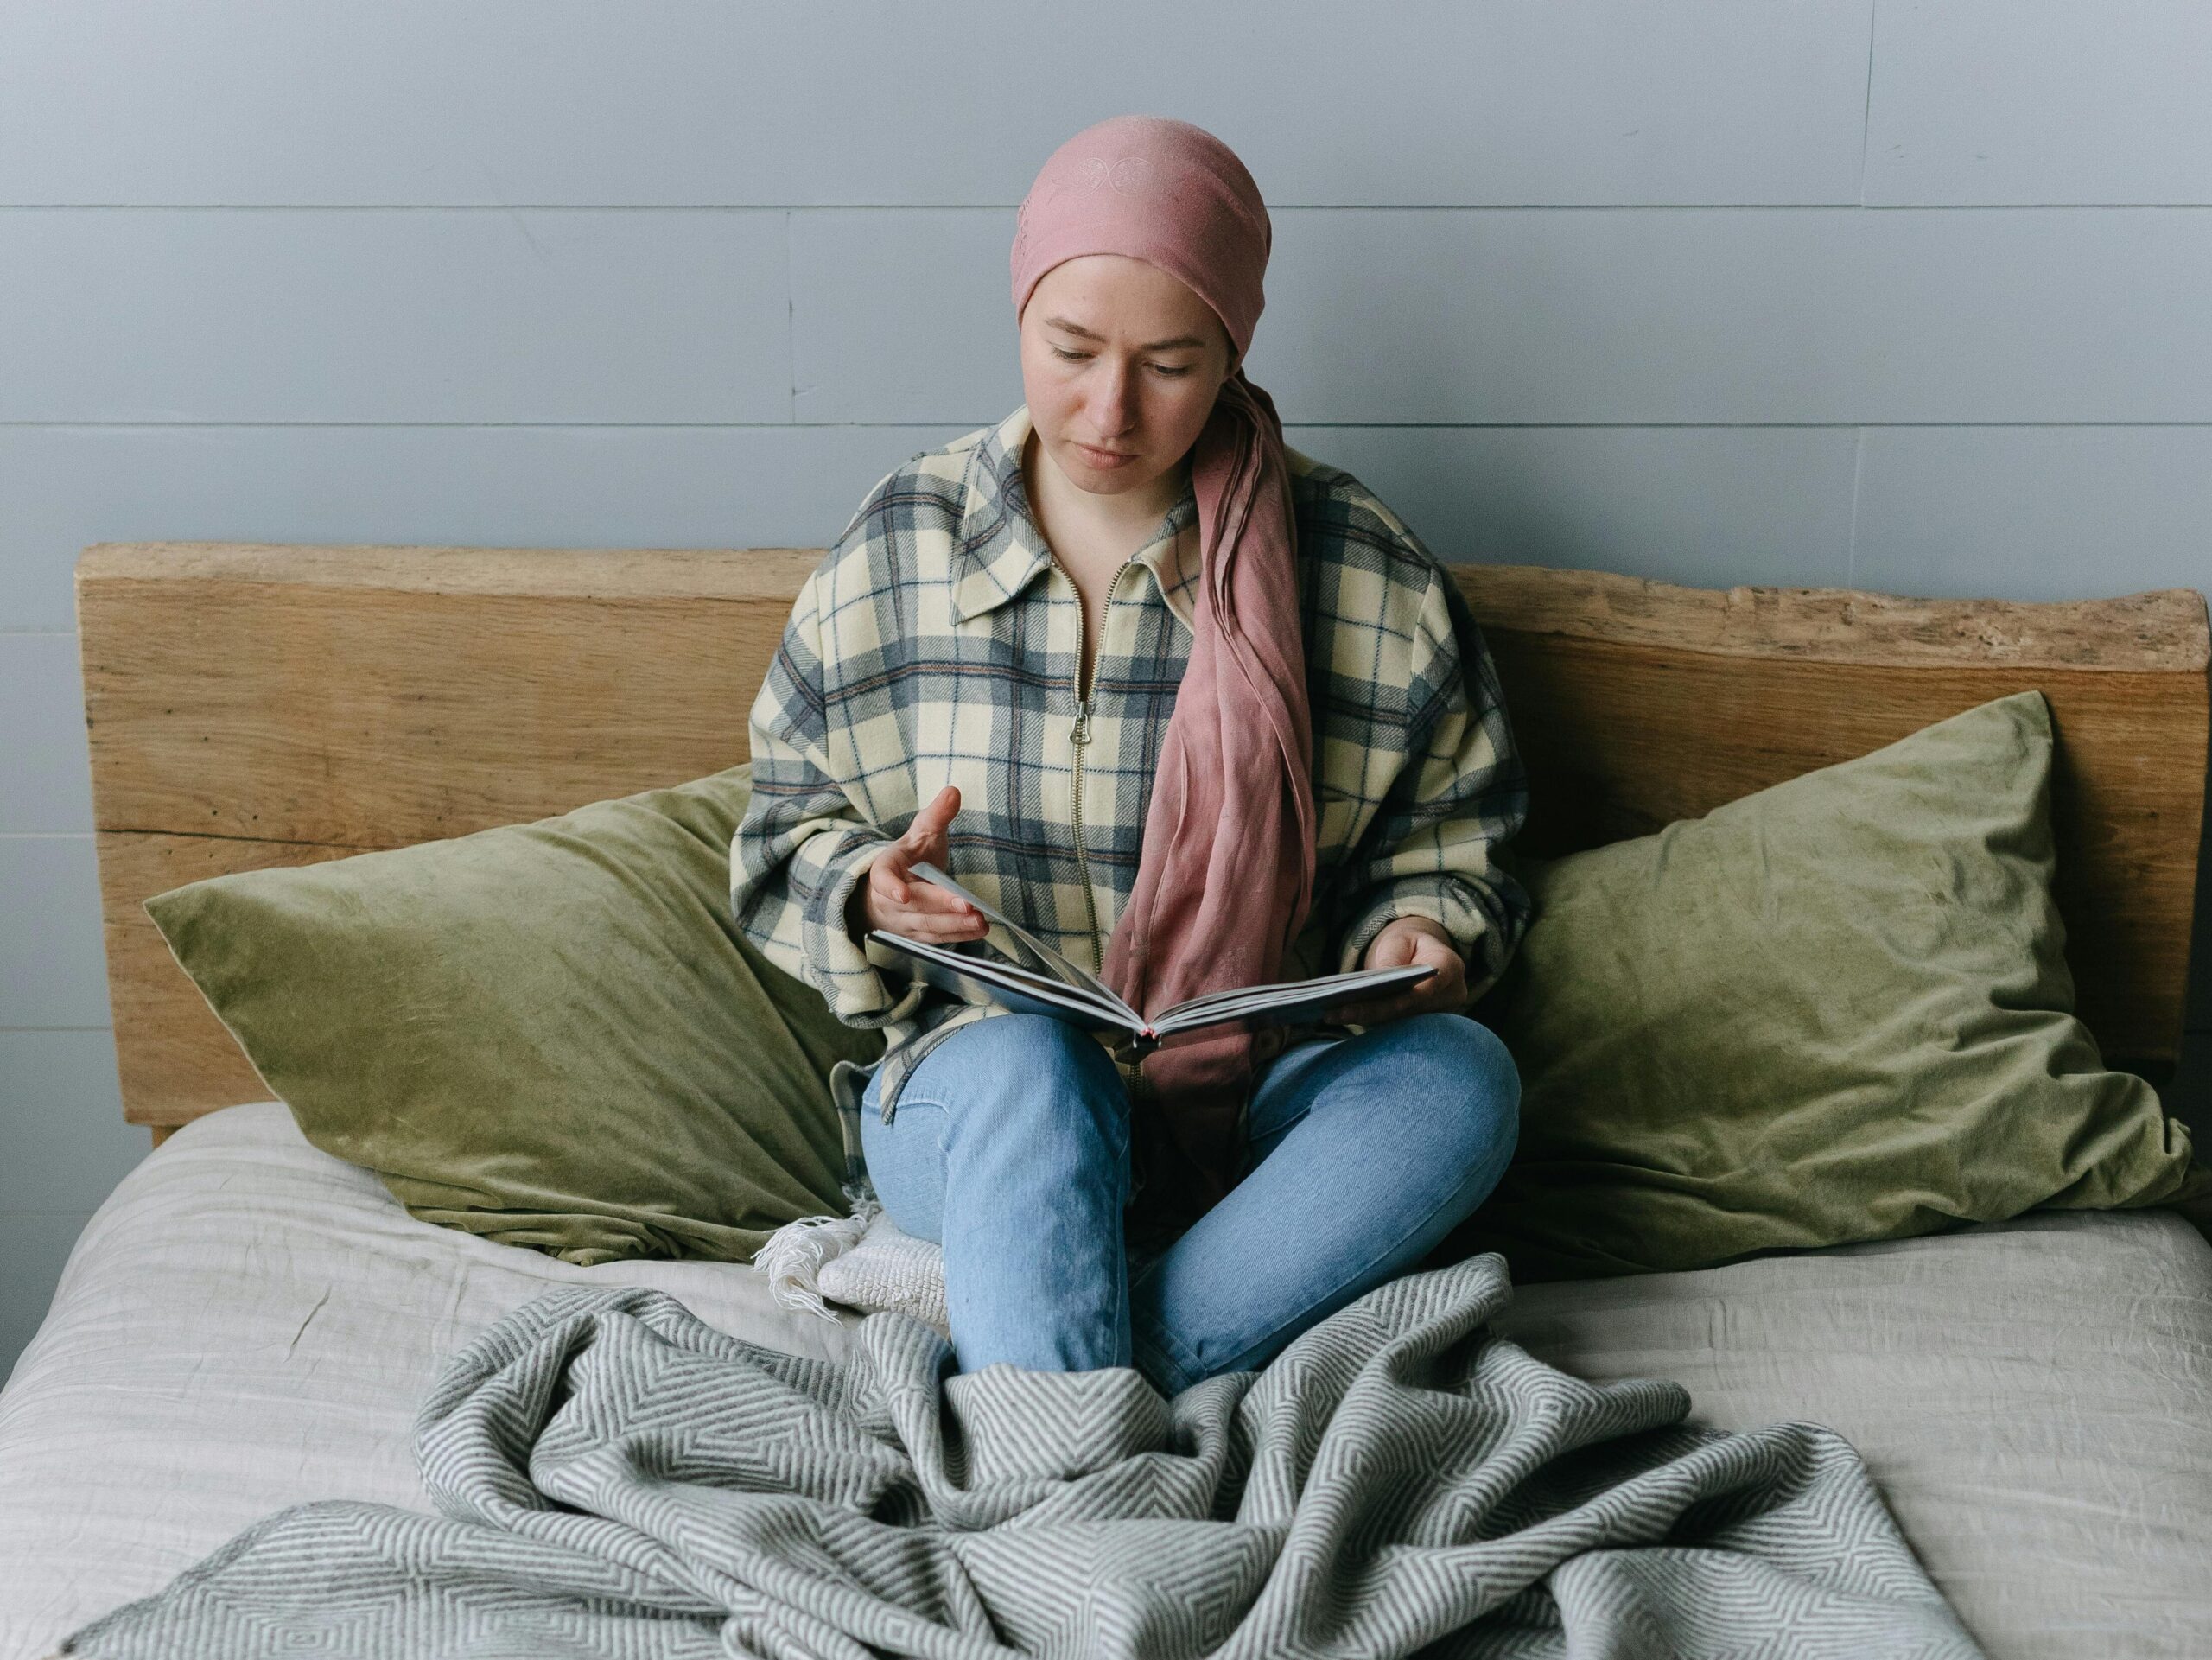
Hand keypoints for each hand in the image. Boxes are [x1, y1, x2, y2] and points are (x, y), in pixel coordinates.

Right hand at [845, 785, 989, 946]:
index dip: (892, 887)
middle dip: (941, 906)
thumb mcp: (921, 832)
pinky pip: (937, 939)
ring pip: (927, 926)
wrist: (898, 887)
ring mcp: (902, 921)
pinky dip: (958, 935)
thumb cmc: (911, 857)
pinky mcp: (917, 936)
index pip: (883, 879)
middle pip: (914, 906)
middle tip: (967, 905)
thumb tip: (953, 792)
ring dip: (954, 925)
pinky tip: (978, 930)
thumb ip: (937, 815)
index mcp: (885, 870)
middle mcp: (889, 899)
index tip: (904, 894)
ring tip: (980, 921)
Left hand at [1323, 917, 1466, 1025]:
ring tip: (1332, 1016)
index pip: (1422, 990)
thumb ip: (1392, 957)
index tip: (1359, 1005)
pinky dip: (1372, 1023)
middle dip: (1370, 1013)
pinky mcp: (1428, 1025)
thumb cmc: (1408, 943)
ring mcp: (1442, 1014)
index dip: (1392, 1002)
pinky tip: (1344, 1019)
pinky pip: (1399, 1028)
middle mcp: (1452, 995)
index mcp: (1450, 968)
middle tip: (1333, 1013)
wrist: (1420, 953)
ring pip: (1402, 1024)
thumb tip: (1379, 980)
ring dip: (1367, 1021)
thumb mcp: (1399, 939)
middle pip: (1408, 1011)